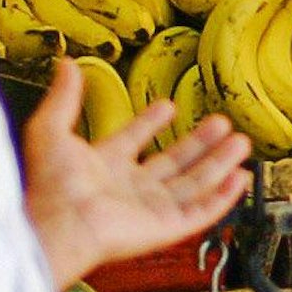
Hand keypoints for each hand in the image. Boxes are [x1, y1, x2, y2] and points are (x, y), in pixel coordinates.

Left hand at [22, 71, 251, 290]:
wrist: (62, 224)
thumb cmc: (52, 186)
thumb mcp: (51, 129)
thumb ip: (64, 97)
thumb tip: (64, 64)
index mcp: (105, 166)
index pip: (134, 140)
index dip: (150, 122)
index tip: (168, 106)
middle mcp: (130, 189)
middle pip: (175, 163)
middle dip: (200, 143)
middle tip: (221, 122)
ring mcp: (151, 210)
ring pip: (194, 185)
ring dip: (218, 164)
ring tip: (240, 143)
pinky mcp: (167, 228)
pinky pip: (202, 212)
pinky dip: (224, 197)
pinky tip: (239, 177)